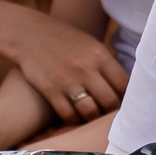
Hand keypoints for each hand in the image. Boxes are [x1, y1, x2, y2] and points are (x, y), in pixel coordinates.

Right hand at [0, 3, 125, 123]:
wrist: (27, 34)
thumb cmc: (63, 40)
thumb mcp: (90, 45)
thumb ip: (106, 65)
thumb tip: (125, 89)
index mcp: (100, 55)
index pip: (124, 85)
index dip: (127, 98)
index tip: (124, 103)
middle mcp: (86, 68)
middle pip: (109, 102)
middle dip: (111, 112)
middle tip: (108, 115)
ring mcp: (67, 80)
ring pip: (90, 112)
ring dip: (92, 118)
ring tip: (92, 117)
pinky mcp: (50, 90)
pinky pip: (68, 115)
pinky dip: (73, 120)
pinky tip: (74, 116)